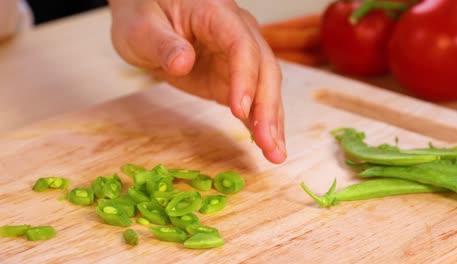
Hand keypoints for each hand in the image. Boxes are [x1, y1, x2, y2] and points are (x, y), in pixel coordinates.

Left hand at [108, 0, 286, 163]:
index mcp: (217, 14)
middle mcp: (238, 32)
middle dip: (268, 108)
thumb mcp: (142, 27)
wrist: (147, 18)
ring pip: (266, 87)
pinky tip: (268, 145)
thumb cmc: (144, 14)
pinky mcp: (233, 78)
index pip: (242, 46)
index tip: (239, 111)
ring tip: (275, 153)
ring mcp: (238, 57)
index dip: (245, 79)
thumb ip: (163, 44)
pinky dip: (260, 123)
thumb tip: (183, 62)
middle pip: (264, 69)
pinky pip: (253, 100)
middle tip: (268, 143)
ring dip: (271, 121)